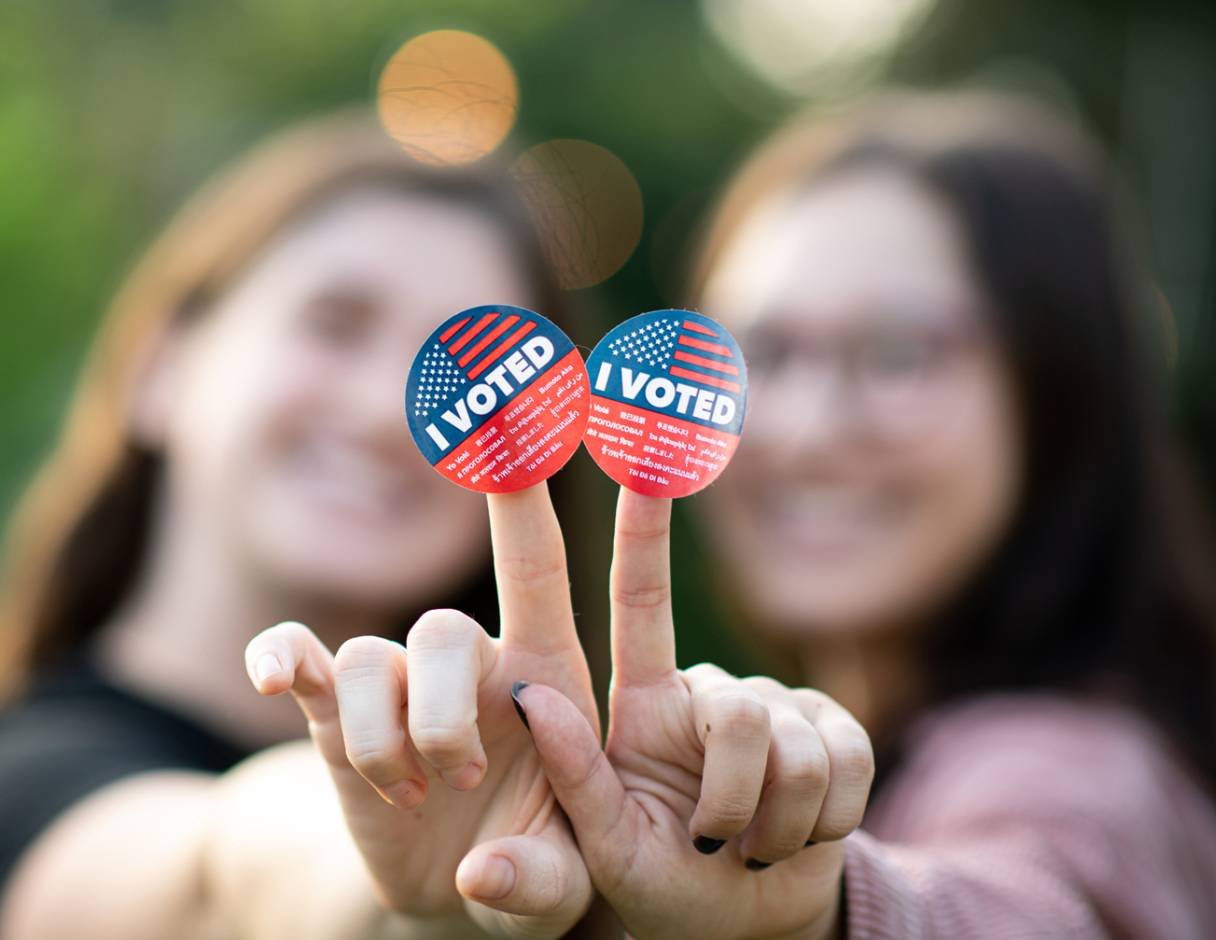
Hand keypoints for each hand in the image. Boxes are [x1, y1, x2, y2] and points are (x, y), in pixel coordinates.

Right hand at [244, 484, 596, 938]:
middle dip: (441, 713)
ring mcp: (396, 688)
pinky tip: (272, 676)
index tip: (512, 420)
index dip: (522, 497)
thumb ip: (540, 883)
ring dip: (379, 737)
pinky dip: (281, 658)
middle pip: (440, 631)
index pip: (534, 568)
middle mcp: (467, 664)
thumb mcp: (560, 890)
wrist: (460, 892)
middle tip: (461, 779)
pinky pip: (301, 663)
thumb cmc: (536, 871)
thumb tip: (482, 874)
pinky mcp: (335, 719)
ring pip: (368, 662)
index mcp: (542, 676)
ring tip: (406, 796)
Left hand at [512, 488, 874, 939]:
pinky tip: (800, 839)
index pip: (640, 600)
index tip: (643, 452)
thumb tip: (530, 696)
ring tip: (751, 846)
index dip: (643, 529)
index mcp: (642, 704)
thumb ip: (572, 779)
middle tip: (718, 843)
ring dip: (779, 822)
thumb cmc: (661, 888)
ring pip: (797, 745)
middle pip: (739, 712)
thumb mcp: (603, 848)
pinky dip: (825, 822)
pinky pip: (849, 763)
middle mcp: (707, 691)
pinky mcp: (837, 731)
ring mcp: (777, 707)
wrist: (748, 925)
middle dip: (735, 796)